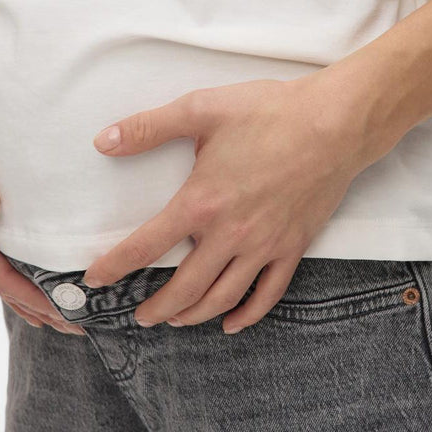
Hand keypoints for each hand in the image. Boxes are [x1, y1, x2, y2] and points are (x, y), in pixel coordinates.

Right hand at [0, 100, 83, 334]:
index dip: (28, 295)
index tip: (59, 310)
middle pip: (6, 288)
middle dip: (42, 309)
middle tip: (82, 327)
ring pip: (8, 281)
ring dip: (39, 303)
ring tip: (76, 321)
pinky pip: (8, 267)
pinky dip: (29, 285)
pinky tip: (51, 298)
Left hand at [83, 72, 379, 332]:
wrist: (335, 123)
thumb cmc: (270, 112)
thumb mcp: (202, 109)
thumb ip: (149, 128)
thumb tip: (104, 141)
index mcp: (201, 202)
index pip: (146, 246)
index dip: (116, 266)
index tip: (96, 279)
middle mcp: (230, 233)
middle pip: (184, 287)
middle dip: (156, 307)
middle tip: (139, 316)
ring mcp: (264, 245)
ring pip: (223, 297)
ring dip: (194, 315)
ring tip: (176, 320)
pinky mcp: (293, 246)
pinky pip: (268, 293)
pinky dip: (248, 314)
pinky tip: (231, 322)